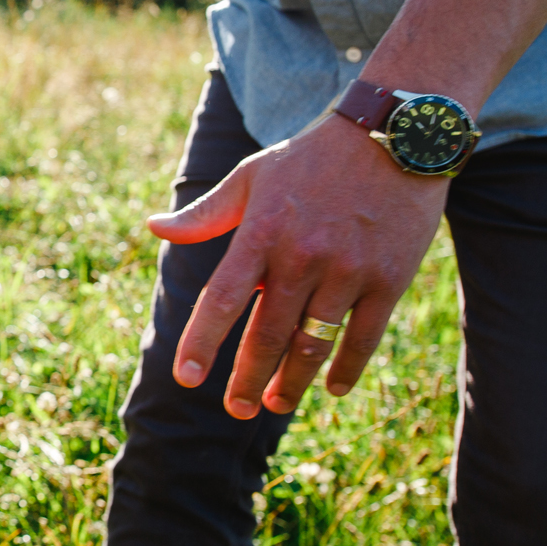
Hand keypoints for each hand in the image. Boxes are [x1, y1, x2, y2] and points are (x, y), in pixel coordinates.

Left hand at [148, 113, 449, 418]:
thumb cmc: (310, 158)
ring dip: (293, 381)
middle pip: (267, 334)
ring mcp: (348, 270)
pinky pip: (364, 337)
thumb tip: (154, 228)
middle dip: (248, 379)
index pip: (223, 298)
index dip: (202, 341)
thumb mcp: (251, 176)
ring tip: (276, 403)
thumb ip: (205, 214)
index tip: (186, 377)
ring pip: (314, 343)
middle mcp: (302, 255)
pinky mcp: (389, 278)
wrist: (393, 136)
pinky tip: (332, 388)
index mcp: (261, 232)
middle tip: (235, 409)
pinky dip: (347, 368)